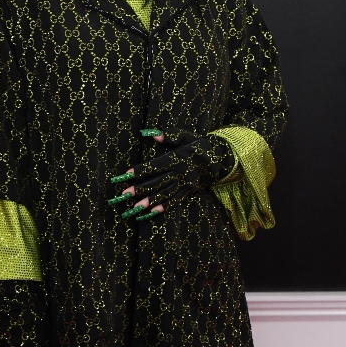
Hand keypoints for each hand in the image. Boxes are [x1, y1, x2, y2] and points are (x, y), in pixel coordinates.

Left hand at [108, 129, 234, 220]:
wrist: (221, 159)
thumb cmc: (200, 146)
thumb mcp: (186, 136)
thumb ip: (168, 136)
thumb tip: (151, 133)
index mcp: (175, 158)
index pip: (154, 166)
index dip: (139, 170)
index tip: (126, 174)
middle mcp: (178, 173)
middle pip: (156, 182)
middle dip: (139, 189)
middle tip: (124, 195)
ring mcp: (183, 184)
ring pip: (163, 194)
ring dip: (148, 201)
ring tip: (135, 208)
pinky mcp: (188, 191)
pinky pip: (174, 201)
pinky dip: (163, 207)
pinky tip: (151, 212)